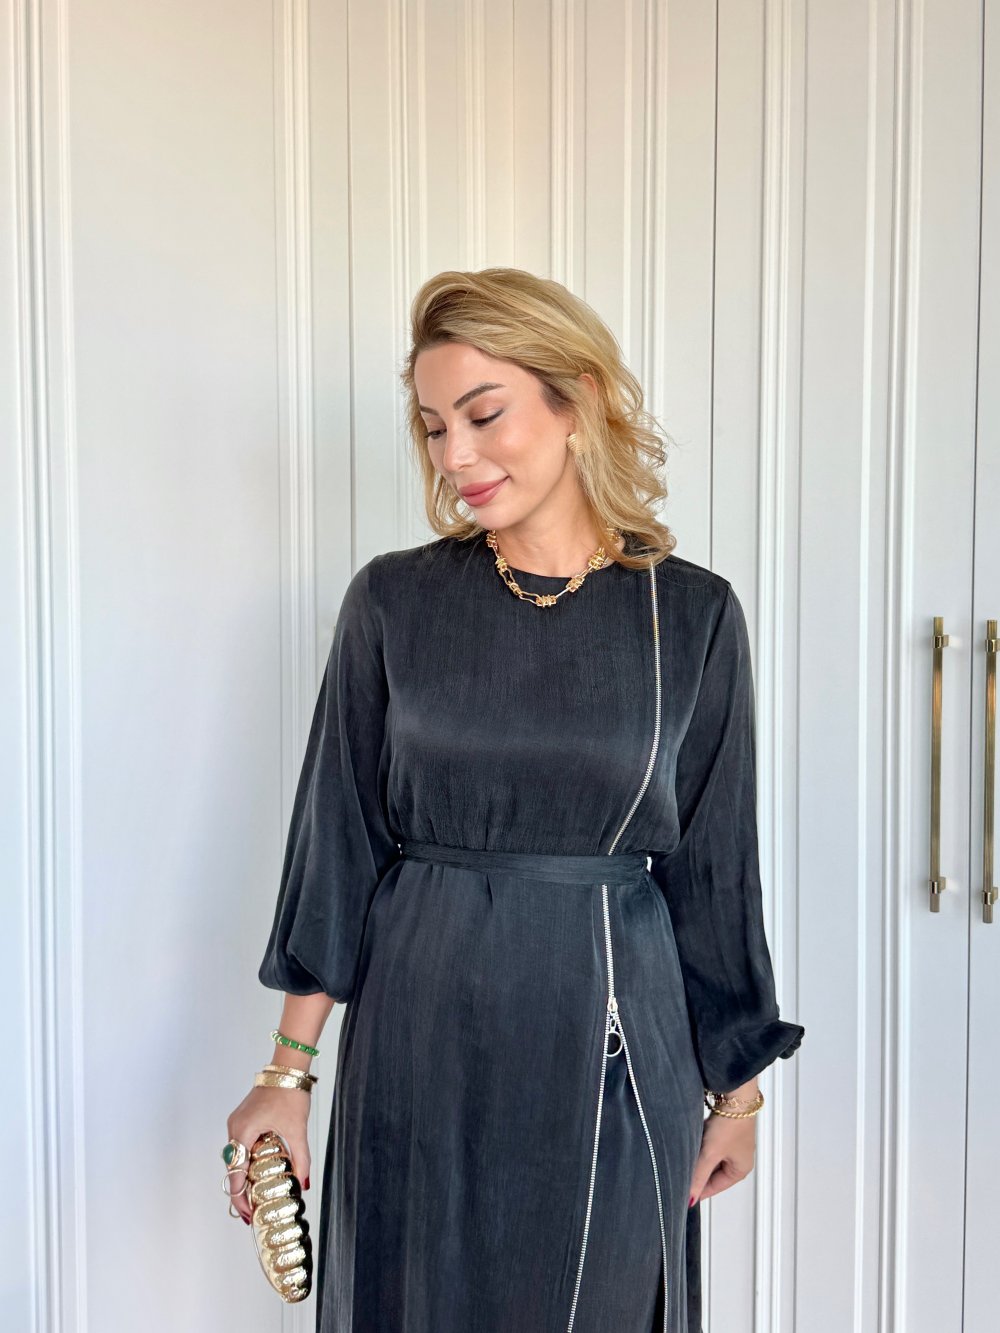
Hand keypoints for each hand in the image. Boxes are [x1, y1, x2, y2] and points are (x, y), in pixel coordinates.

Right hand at [225, 1085, 311, 1223]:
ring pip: (236, 1157)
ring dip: (244, 1176)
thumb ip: (300, 1158)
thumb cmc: (290, 1094)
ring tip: (256, 1196)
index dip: (239, 1197)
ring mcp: (236, 1123)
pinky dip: (247, 1161)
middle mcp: (234, 1128)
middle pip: (232, 1168)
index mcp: (243, 1131)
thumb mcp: (297, 1130)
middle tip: (254, 1211)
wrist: (288, 1069)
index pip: (235, 1173)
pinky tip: (258, 1172)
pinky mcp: (243, 1119)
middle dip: (241, 1190)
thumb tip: (303, 1183)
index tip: (248, 1214)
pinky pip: (241, 1146)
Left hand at [688, 1109, 756, 1205]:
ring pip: (710, 1157)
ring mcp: (732, 1144)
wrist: (735, 1096)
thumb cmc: (731, 1125)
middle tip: (681, 1171)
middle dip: (698, 1171)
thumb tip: (690, 1197)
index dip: (698, 1190)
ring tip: (687, 1154)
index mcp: (740, 1170)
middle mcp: (738, 1158)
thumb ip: (698, 1176)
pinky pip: (709, 1144)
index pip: (715, 1187)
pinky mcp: (725, 1131)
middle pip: (713, 1172)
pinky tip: (693, 1140)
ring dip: (698, 1156)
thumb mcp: (710, 1154)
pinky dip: (701, 1144)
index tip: (681, 1192)